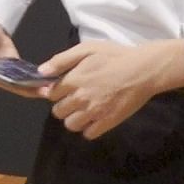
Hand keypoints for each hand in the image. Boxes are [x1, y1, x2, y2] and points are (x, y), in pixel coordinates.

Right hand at [0, 17, 44, 95]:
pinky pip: (24, 78)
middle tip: (41, 90)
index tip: (20, 84)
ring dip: (33, 87)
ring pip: (19, 85)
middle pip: (9, 86)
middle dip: (26, 89)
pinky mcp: (13, 71)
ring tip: (48, 87)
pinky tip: (46, 80)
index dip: (6, 83)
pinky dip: (34, 80)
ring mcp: (4, 74)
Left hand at [43, 39, 183, 138]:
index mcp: (73, 80)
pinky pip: (88, 134)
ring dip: (74, 119)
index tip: (64, 89)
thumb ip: (61, 60)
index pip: (50, 94)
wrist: (143, 70)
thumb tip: (41, 71)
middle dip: (63, 106)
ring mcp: (94, 112)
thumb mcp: (86, 48)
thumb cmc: (114, 56)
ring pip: (71, 125)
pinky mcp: (107, 122)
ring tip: (84, 110)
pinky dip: (89, 129)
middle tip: (75, 99)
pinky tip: (95, 118)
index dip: (56, 91)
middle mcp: (80, 98)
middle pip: (58, 112)